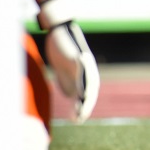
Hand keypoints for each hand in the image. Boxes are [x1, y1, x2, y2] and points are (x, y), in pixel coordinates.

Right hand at [40, 0, 99, 122]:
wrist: (58, 30)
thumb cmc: (60, 50)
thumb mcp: (63, 70)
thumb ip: (69, 82)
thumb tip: (73, 96)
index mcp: (84, 74)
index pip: (87, 94)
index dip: (84, 107)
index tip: (78, 119)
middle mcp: (88, 69)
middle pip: (90, 91)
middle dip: (86, 106)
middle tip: (80, 119)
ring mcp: (85, 64)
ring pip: (88, 83)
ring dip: (86, 98)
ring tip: (82, 110)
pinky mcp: (79, 57)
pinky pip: (82, 72)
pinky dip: (82, 83)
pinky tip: (81, 92)